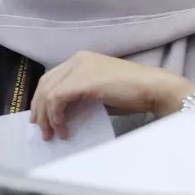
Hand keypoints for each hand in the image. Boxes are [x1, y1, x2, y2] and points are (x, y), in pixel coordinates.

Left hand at [30, 51, 194, 140]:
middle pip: (45, 84)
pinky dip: (56, 115)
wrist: (154, 89)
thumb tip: (64, 114)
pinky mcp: (83, 80)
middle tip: (41, 130)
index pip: (51, 79)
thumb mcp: (100, 95)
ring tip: (52, 135)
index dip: (42, 99)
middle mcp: (77, 60)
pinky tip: (63, 128)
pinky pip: (58, 98)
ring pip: (49, 92)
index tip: (41, 119)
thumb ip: (81, 98)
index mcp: (80, 60)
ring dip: (47, 117)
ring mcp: (79, 67)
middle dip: (40, 110)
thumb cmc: (134, 94)